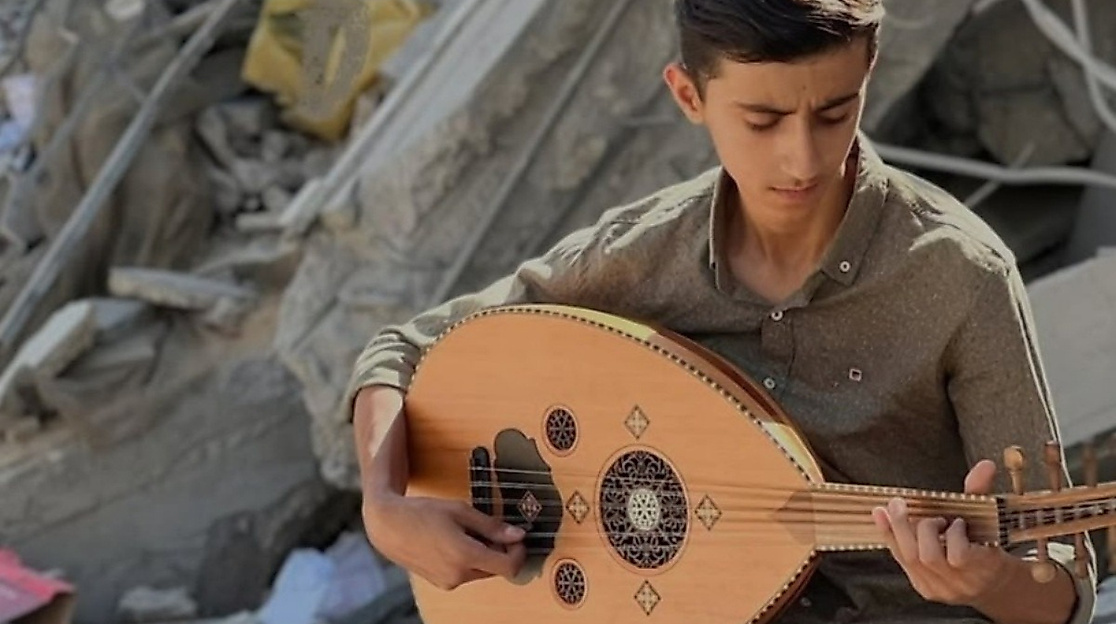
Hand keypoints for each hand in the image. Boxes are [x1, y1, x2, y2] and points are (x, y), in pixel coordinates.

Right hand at [363, 492, 526, 590]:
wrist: (388, 526)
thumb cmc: (422, 513)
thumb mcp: (461, 511)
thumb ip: (492, 526)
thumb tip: (518, 534)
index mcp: (466, 555)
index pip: (509, 566)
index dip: (518, 552)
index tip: (517, 537)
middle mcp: (458, 575)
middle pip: (496, 569)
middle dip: (500, 551)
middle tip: (491, 529)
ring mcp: (448, 582)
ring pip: (481, 572)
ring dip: (484, 555)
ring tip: (467, 532)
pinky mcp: (441, 583)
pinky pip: (465, 574)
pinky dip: (469, 560)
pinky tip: (456, 542)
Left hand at [871, 459, 1012, 605]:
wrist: (993, 583)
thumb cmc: (988, 545)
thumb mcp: (988, 520)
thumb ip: (981, 492)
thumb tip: (986, 465)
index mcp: (985, 566)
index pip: (960, 555)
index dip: (952, 534)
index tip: (954, 519)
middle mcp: (962, 583)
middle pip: (928, 557)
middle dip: (919, 527)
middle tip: (913, 506)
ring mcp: (942, 590)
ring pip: (910, 559)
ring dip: (901, 530)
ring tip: (903, 511)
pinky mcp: (925, 590)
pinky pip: (902, 562)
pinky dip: (891, 537)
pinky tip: (884, 518)